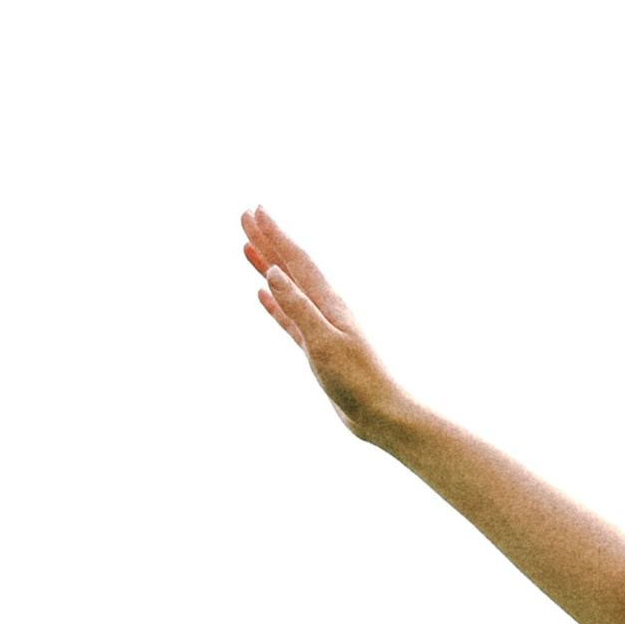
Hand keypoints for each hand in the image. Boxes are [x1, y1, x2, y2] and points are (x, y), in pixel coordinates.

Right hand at [241, 208, 408, 441]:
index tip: (254, 211)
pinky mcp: (316, 346)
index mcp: (329, 302)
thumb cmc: (357, 380)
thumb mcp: (323, 342)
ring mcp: (320, 326)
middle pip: (291, 267)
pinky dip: (275, 302)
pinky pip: (289, 316)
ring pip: (287, 288)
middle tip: (245, 216)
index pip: (297, 260)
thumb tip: (274, 273)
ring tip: (248, 248)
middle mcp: (325, 308)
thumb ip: (298, 307)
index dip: (275, 235)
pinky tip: (263, 294)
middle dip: (268, 241)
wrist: (379, 412)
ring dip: (268, 266)